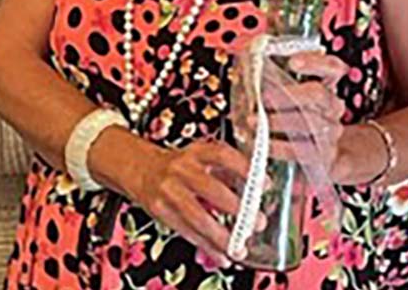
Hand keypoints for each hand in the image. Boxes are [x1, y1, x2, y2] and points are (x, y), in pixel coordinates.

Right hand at [125, 138, 260, 265]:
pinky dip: (208, 247)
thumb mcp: (201, 160)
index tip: (265, 184)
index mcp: (196, 153)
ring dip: (222, 236)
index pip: (222, 155)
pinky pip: (188, 232)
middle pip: (212, 189)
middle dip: (238, 209)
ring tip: (239, 248)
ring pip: (198, 217)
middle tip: (257, 222)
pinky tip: (221, 256)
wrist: (143, 169)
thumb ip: (227, 172)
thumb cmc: (180, 168)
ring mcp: (169, 190)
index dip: (245, 169)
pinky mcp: (161, 210)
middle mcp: (181, 169)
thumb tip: (259, 193)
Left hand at [249, 52, 347, 176]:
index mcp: (328, 85)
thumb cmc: (297, 116)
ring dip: (280, 121)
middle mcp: (333, 107)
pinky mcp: (322, 156)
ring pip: (311, 123)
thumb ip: (275, 75)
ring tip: (254, 120)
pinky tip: (265, 143)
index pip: (332, 67)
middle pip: (319, 94)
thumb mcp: (289, 93)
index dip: (315, 62)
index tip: (293, 62)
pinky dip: (281, 146)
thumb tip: (247, 58)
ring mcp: (330, 132)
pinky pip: (303, 150)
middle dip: (290, 94)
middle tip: (264, 96)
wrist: (324, 154)